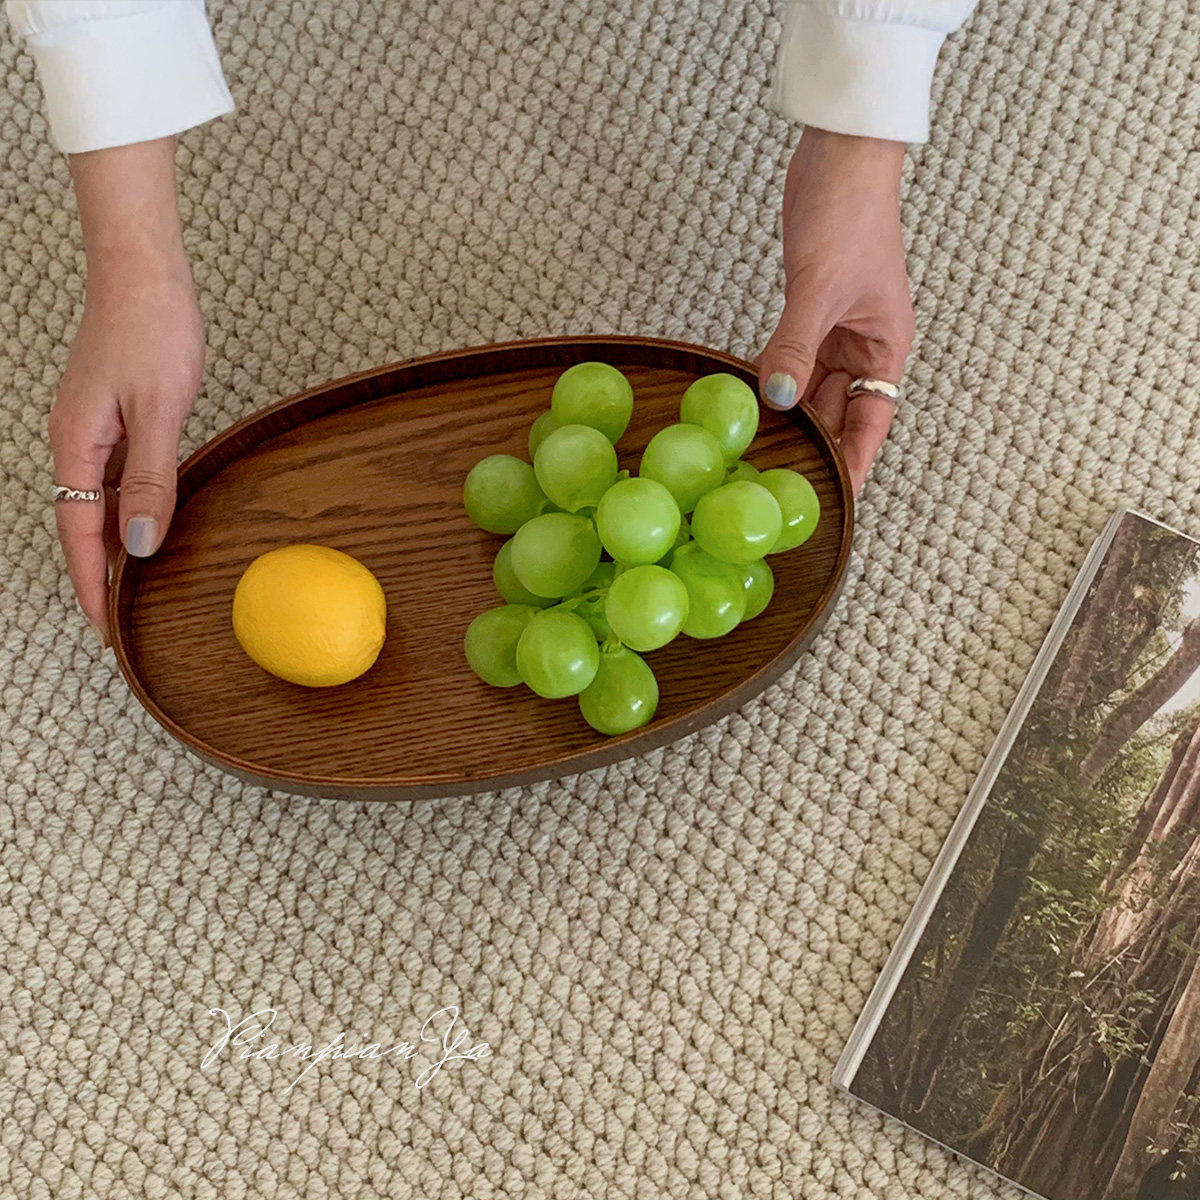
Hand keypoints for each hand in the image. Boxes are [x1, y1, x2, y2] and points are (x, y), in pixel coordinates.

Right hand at [52, 138, 200, 646]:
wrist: (145, 271)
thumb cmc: (151, 328)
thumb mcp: (160, 411)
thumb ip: (150, 479)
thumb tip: (137, 543)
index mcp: (76, 445)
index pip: (79, 533)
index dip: (93, 584)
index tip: (104, 630)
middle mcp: (76, 442)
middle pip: (83, 524)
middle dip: (99, 576)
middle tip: (121, 625)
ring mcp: (93, 429)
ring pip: (99, 503)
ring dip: (114, 546)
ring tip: (135, 591)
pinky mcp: (113, 417)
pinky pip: (115, 478)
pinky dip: (128, 510)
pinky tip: (147, 525)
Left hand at [757, 127, 914, 495]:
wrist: (840, 156)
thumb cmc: (851, 214)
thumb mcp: (820, 287)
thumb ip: (796, 345)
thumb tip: (776, 398)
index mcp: (886, 345)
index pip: (873, 417)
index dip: (858, 459)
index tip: (841, 498)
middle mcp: (864, 345)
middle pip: (841, 409)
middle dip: (818, 444)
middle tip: (785, 483)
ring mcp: (835, 330)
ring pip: (813, 387)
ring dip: (791, 415)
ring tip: (763, 454)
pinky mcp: (809, 313)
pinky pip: (793, 360)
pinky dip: (774, 379)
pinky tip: (751, 402)